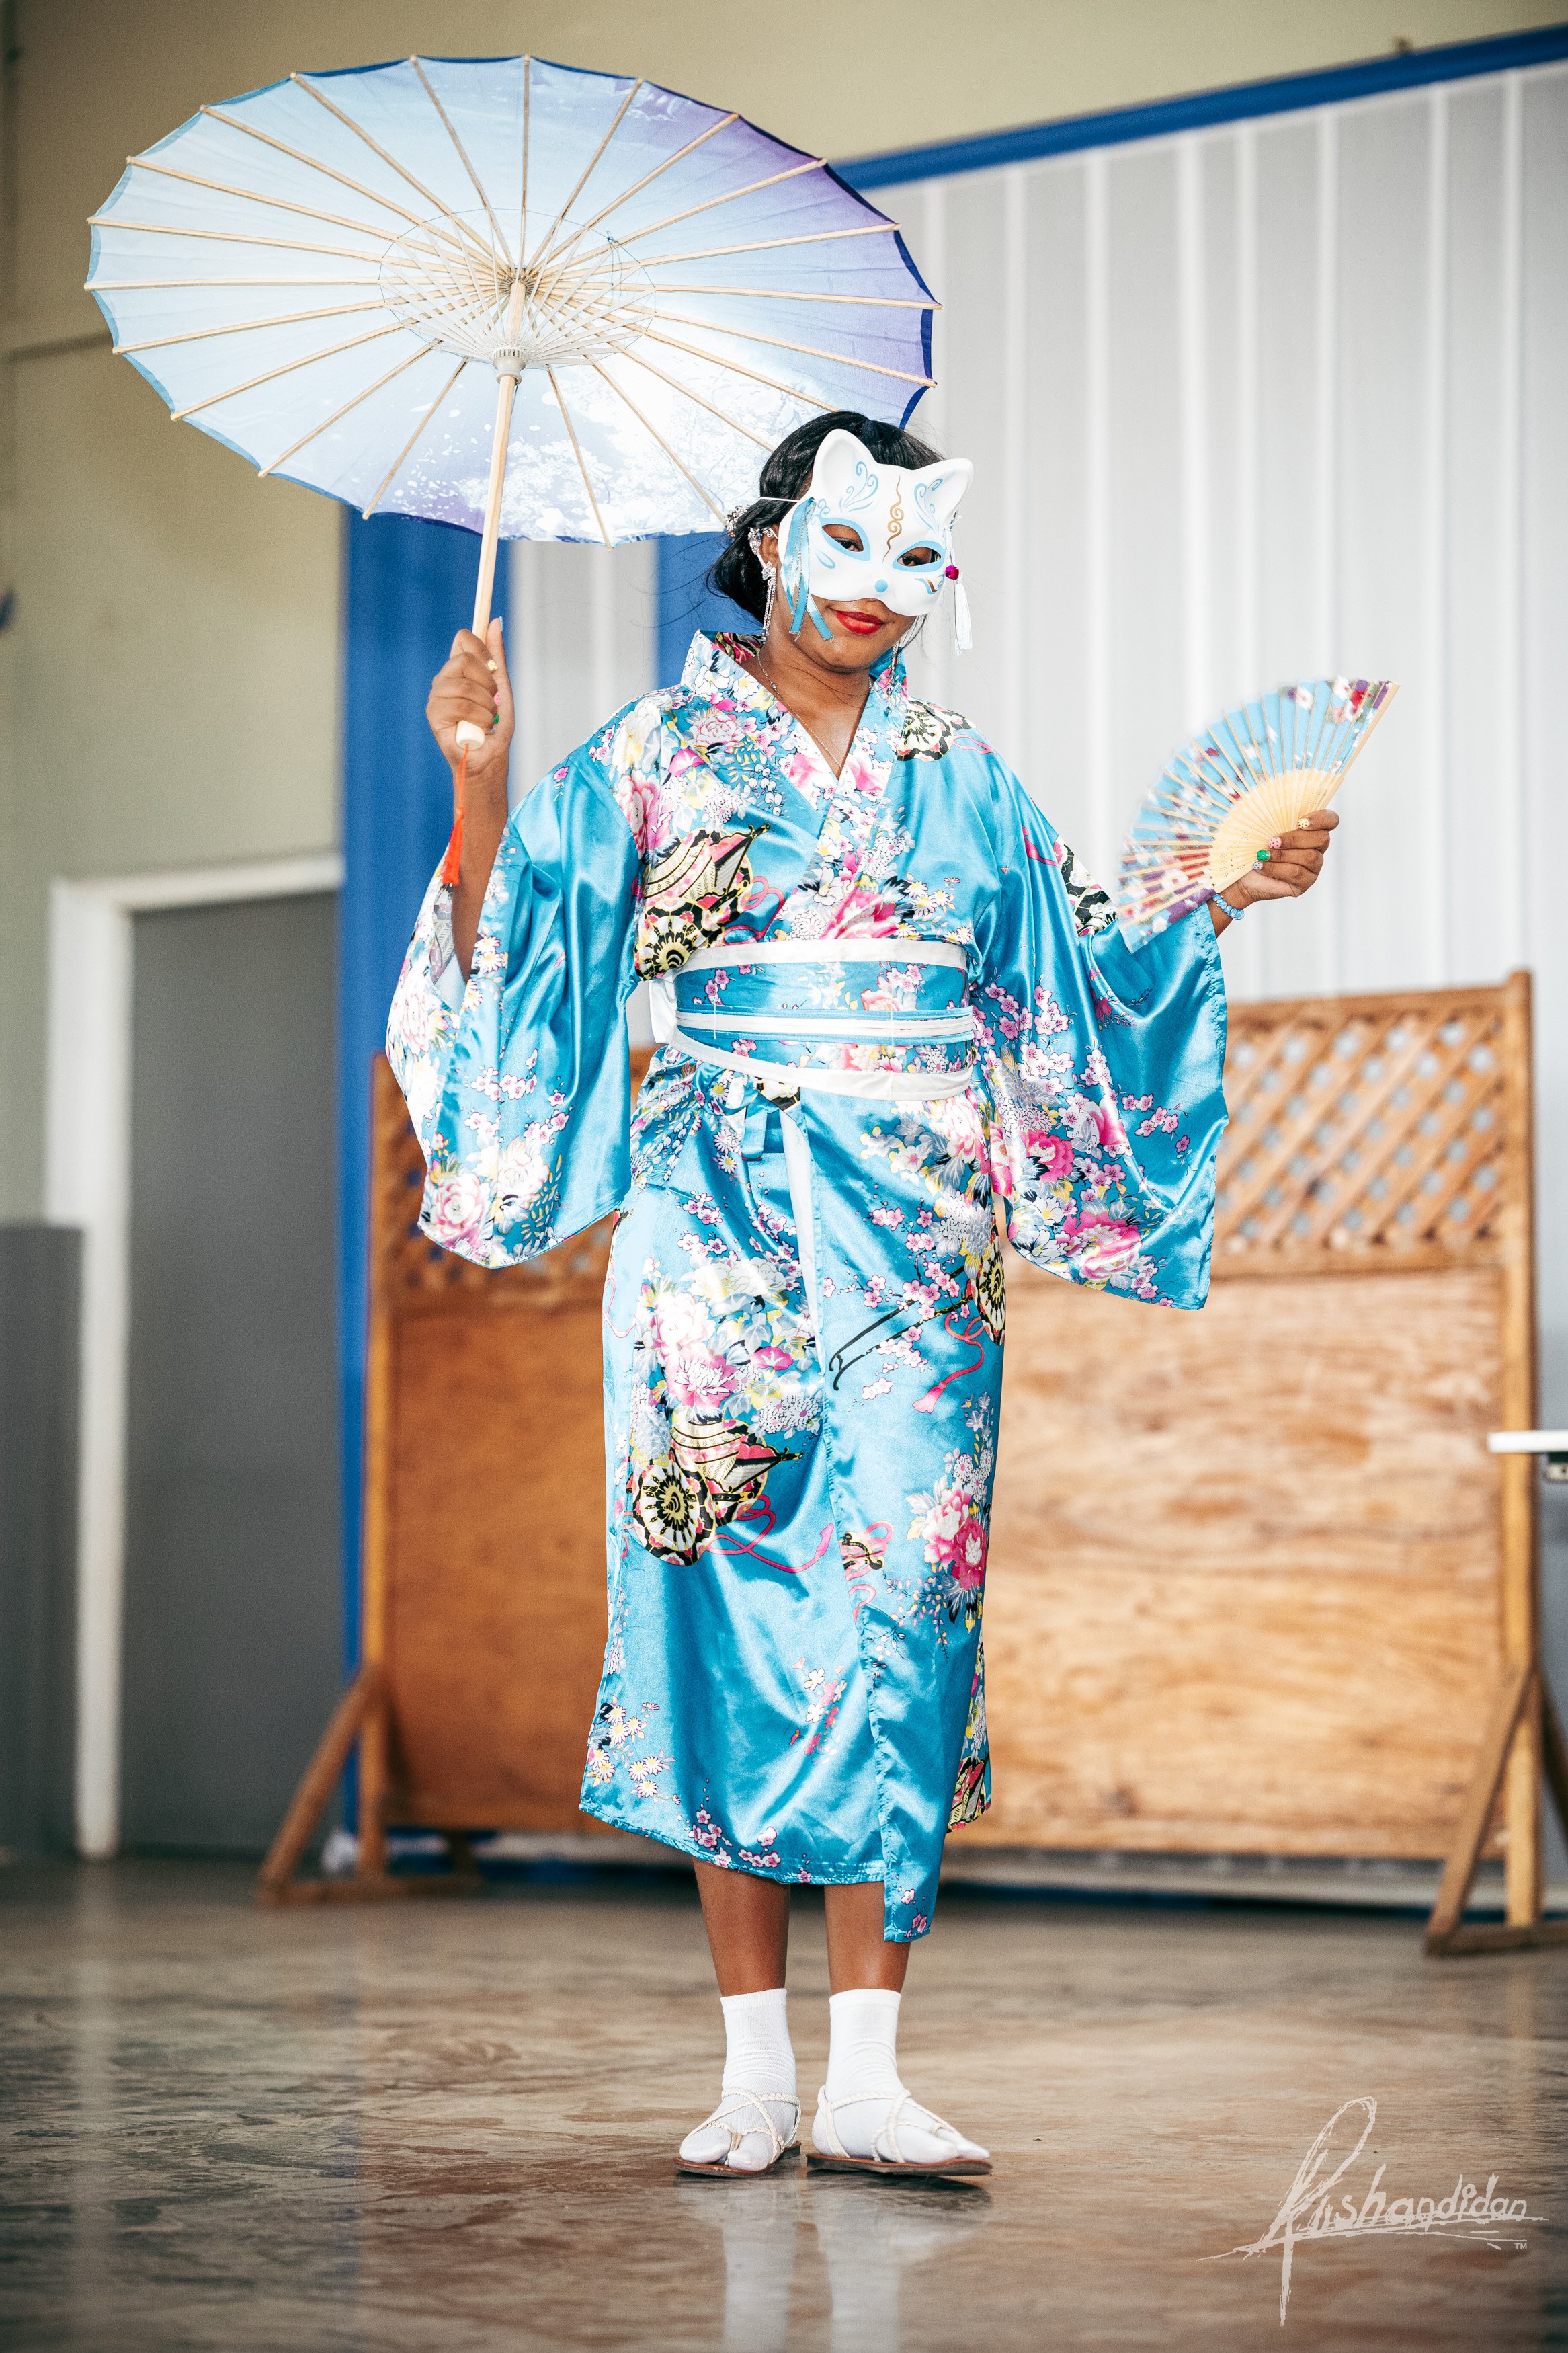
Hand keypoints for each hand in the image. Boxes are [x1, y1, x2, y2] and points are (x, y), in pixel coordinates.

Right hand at [426, 618, 512, 786]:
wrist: (489, 759)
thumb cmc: (494, 726)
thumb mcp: (501, 687)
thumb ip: (496, 656)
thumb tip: (495, 621)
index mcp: (458, 670)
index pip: (464, 639)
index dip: (482, 649)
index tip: (494, 669)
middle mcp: (444, 679)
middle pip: (464, 659)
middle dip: (488, 683)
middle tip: (493, 702)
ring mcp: (436, 696)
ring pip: (464, 684)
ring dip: (486, 705)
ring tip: (488, 719)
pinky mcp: (433, 715)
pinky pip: (461, 705)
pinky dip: (479, 718)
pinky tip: (480, 729)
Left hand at [1220, 808, 1338, 913]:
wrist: (1240, 874)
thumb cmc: (1252, 845)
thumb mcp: (1261, 825)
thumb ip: (1274, 812)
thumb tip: (1272, 790)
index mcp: (1311, 829)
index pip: (1331, 820)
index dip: (1321, 819)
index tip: (1301, 821)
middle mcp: (1317, 848)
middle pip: (1322, 838)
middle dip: (1294, 838)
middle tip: (1271, 841)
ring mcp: (1313, 867)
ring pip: (1309, 857)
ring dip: (1282, 855)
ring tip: (1262, 854)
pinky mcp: (1304, 883)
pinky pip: (1297, 873)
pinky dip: (1276, 868)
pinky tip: (1261, 865)